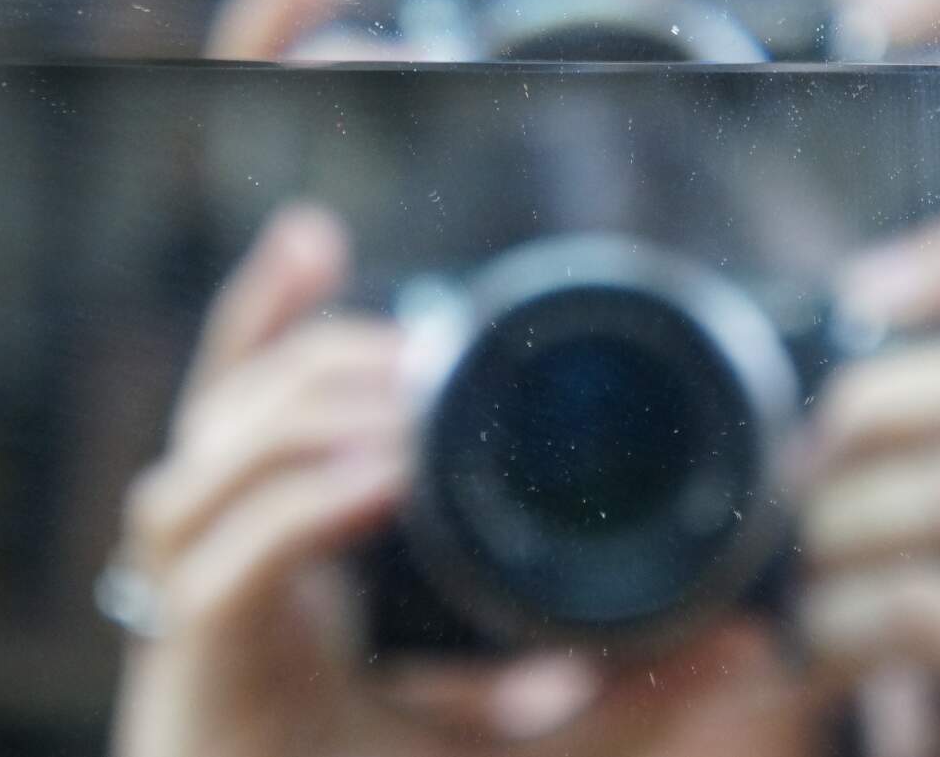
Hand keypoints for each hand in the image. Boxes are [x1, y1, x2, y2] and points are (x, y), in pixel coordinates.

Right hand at [112, 205, 818, 756]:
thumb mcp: (522, 731)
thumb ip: (617, 684)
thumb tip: (744, 644)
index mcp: (276, 549)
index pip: (241, 398)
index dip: (264, 307)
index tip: (316, 232)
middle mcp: (219, 559)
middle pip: (232, 407)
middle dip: (323, 359)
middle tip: (417, 356)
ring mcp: (195, 608)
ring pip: (210, 464)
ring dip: (307, 418)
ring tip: (404, 408)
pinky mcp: (196, 665)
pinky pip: (231, 563)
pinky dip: (302, 509)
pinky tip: (381, 475)